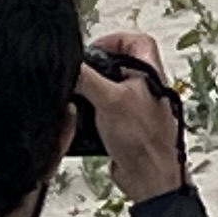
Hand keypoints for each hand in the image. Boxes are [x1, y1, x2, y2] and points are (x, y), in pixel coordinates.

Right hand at [78, 30, 190, 205]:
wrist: (149, 177)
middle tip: (81, 70)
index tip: (93, 48)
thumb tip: (67, 65)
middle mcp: (145, 89)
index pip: (137, 41)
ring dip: (91, 89)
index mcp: (150, 75)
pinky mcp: (124, 127)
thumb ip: (87, 78)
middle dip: (97, 66)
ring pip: (109, 88)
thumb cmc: (144, 141)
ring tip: (78, 93)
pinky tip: (81, 117)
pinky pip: (103, 111)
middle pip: (119, 64)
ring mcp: (135, 109)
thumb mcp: (110, 100)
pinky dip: (90, 111)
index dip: (115, 39)